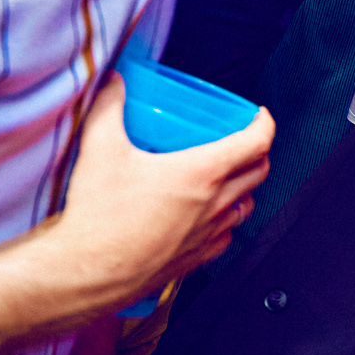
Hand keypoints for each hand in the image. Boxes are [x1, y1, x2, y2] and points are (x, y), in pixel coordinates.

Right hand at [43, 75, 272, 310]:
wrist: (89, 271)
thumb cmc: (101, 217)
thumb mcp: (101, 149)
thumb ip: (108, 109)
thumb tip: (114, 83)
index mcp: (202, 173)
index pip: (255, 143)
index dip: (264, 124)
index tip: (259, 115)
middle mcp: (214, 204)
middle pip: (258, 173)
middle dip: (258, 152)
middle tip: (244, 141)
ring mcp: (208, 234)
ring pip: (246, 206)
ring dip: (246, 187)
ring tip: (229, 177)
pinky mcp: (196, 258)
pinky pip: (227, 236)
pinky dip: (228, 220)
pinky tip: (212, 216)